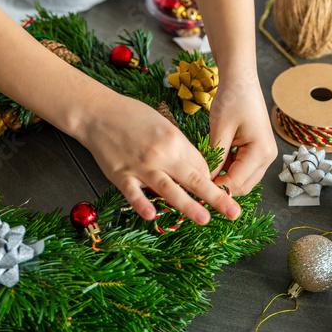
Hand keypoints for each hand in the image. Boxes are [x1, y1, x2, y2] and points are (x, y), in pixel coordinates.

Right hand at [77, 86, 241, 225]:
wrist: (98, 112)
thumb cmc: (131, 115)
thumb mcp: (162, 123)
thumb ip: (177, 146)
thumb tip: (192, 167)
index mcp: (174, 139)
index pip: (199, 165)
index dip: (209, 180)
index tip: (215, 192)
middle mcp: (161, 154)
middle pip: (194, 179)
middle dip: (215, 197)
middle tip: (234, 212)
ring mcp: (141, 166)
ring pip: (169, 190)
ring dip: (188, 206)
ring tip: (205, 219)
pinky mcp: (121, 175)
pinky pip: (134, 194)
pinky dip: (143, 204)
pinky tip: (152, 216)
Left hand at [207, 77, 277, 194]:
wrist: (241, 79)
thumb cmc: (232, 98)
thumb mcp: (220, 129)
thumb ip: (215, 157)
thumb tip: (205, 182)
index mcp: (261, 152)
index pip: (236, 183)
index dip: (216, 189)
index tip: (195, 189)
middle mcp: (267, 157)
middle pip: (242, 186)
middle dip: (221, 187)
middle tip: (197, 183)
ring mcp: (264, 154)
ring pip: (242, 179)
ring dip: (224, 177)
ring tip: (203, 171)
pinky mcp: (257, 150)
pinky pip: (241, 167)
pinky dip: (227, 168)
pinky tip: (212, 160)